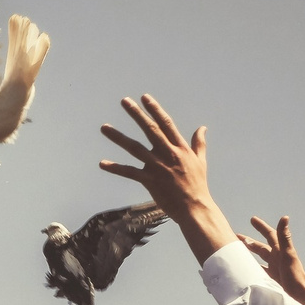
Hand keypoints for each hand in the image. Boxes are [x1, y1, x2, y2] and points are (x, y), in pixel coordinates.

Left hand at [97, 95, 232, 261]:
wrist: (194, 207)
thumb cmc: (198, 184)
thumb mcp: (201, 160)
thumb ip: (199, 143)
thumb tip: (203, 127)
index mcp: (179, 147)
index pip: (166, 123)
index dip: (155, 109)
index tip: (144, 97)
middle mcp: (168, 153)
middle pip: (150, 129)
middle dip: (136, 114)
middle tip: (124, 101)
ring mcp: (158, 166)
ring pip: (135, 148)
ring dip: (118, 137)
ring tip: (103, 127)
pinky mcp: (150, 181)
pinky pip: (129, 172)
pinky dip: (115, 168)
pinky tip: (101, 163)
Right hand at [239, 217, 304, 304]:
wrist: (300, 297)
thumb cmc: (294, 276)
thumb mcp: (288, 254)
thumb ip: (285, 237)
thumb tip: (284, 217)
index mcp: (280, 251)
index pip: (270, 235)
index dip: (261, 227)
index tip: (252, 219)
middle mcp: (277, 259)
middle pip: (261, 247)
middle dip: (250, 241)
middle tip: (236, 237)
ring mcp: (274, 270)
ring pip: (259, 259)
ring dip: (249, 255)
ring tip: (238, 253)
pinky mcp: (272, 280)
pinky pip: (259, 272)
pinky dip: (251, 269)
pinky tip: (246, 271)